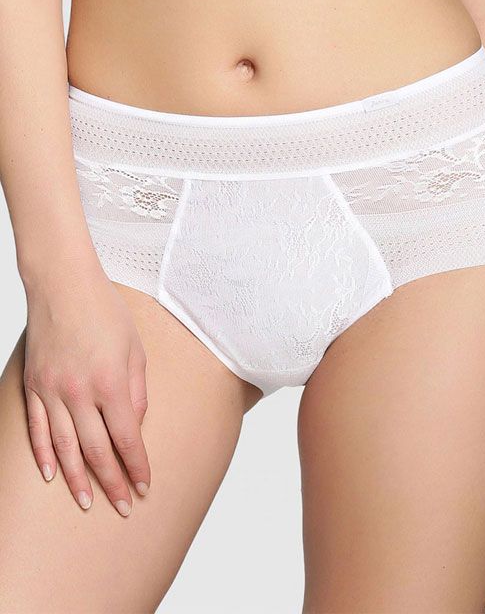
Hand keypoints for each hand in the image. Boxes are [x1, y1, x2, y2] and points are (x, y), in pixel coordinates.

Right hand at [22, 257, 149, 515]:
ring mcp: (51, 391)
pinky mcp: (33, 385)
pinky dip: (43, 455)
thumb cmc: (105, 311)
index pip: (127, 438)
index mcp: (110, 383)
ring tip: (87, 503)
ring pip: (64, 447)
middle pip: (97, 450)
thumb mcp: (134, 349)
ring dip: (77, 479)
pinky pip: (36, 429)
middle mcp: (78, 392)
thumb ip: (136, 391)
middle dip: (112, 482)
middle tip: (122, 508)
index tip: (145, 487)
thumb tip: (135, 426)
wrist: (62, 284)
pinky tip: (52, 475)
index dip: (137, 467)